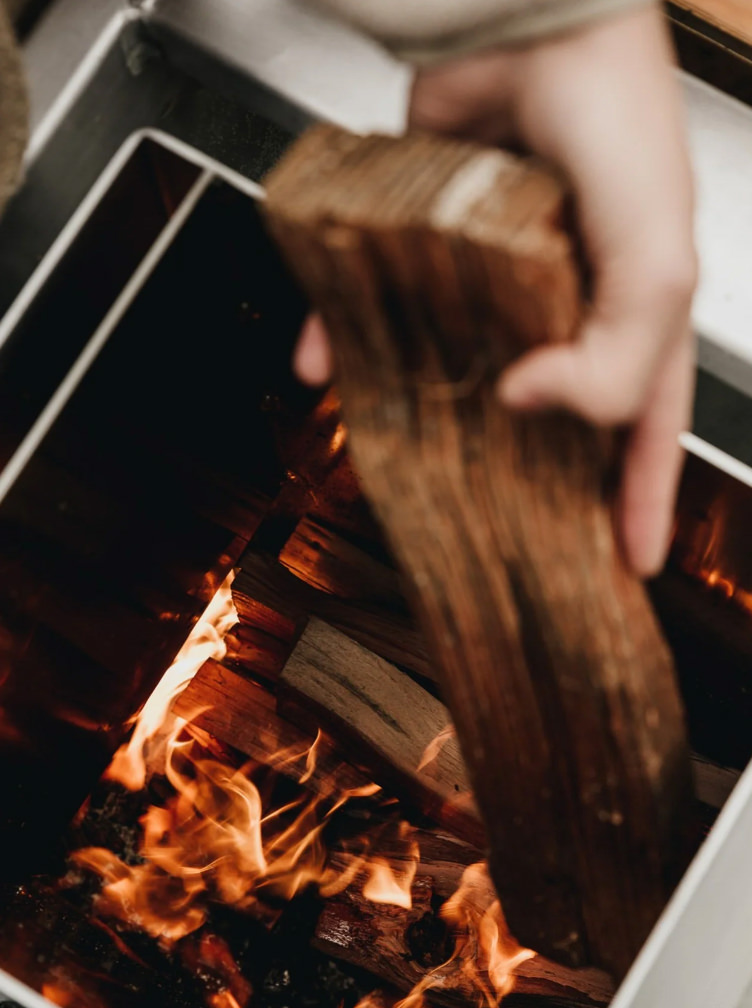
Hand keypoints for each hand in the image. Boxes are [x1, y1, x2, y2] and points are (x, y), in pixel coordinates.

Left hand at [294, 4, 697, 577]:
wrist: (538, 23)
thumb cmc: (619, 128)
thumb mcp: (654, 265)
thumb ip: (613, 361)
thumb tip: (527, 407)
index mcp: (632, 313)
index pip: (643, 430)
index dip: (640, 501)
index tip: (628, 566)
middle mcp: (563, 302)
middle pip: (546, 412)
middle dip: (528, 475)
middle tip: (504, 535)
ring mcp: (491, 276)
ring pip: (454, 368)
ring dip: (425, 416)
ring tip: (399, 465)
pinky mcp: (427, 241)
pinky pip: (378, 304)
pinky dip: (346, 338)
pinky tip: (323, 372)